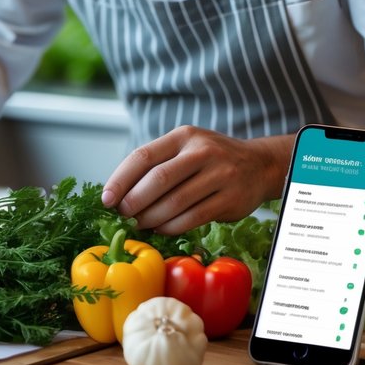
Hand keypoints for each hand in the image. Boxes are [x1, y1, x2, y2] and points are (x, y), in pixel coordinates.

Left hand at [100, 126, 287, 232]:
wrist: (259, 164)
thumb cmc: (209, 160)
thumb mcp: (185, 148)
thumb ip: (157, 164)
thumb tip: (118, 194)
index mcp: (183, 136)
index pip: (143, 156)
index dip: (120, 180)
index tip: (106, 199)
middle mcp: (202, 152)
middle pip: (158, 180)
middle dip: (134, 201)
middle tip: (123, 215)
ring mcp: (219, 175)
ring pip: (175, 203)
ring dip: (151, 218)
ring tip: (140, 224)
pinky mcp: (230, 199)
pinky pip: (192, 218)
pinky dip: (171, 227)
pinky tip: (161, 229)